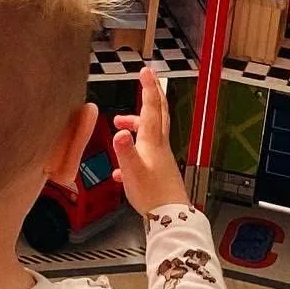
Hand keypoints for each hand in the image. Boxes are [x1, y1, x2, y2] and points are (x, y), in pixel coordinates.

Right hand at [111, 68, 189, 215]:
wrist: (170, 218)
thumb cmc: (152, 195)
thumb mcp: (132, 171)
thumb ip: (124, 151)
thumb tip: (119, 132)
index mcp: (152, 142)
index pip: (151, 109)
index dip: (149, 88)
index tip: (146, 71)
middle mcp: (159, 146)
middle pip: (157, 115)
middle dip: (151, 97)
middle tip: (147, 81)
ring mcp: (160, 158)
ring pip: (149, 133)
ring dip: (135, 124)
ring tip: (119, 126)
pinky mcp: (158, 171)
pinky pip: (144, 154)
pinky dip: (131, 153)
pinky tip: (119, 170)